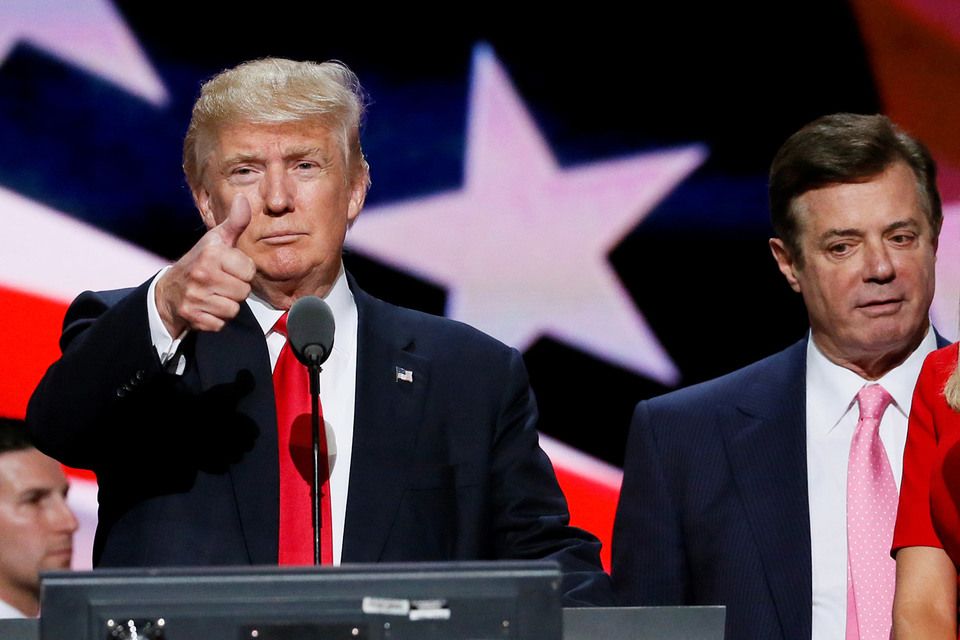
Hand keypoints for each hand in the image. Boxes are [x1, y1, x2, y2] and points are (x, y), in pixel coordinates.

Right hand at [155, 194, 256, 335]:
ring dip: (227, 305)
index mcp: (211, 254)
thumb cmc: (200, 262)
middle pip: (244, 292)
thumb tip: (243, 198)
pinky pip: (221, 324)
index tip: (229, 268)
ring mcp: (195, 297)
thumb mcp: (216, 240)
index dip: (243, 271)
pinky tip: (206, 307)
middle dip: (236, 289)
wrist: (169, 291)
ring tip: (214, 294)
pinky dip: (216, 319)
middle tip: (221, 283)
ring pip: (233, 309)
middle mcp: (202, 274)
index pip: (249, 271)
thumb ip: (235, 222)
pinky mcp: (192, 316)